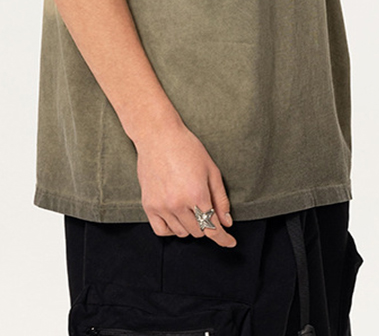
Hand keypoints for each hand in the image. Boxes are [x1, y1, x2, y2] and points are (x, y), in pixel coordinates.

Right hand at [134, 121, 236, 247]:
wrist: (158, 136)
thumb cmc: (187, 148)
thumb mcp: (211, 169)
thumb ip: (220, 199)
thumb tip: (227, 222)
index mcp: (196, 194)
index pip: (213, 229)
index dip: (224, 239)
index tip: (230, 242)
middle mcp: (178, 204)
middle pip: (198, 231)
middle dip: (208, 225)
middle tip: (208, 210)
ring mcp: (161, 206)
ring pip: (182, 233)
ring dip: (191, 226)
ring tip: (191, 207)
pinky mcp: (148, 205)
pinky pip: (161, 230)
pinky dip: (172, 229)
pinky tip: (177, 218)